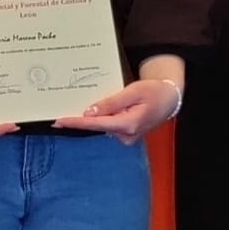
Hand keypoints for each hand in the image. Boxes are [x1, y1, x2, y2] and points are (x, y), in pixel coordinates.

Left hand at [54, 77, 180, 145]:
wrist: (169, 99)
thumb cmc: (154, 92)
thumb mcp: (133, 91)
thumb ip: (111, 103)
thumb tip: (90, 112)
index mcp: (128, 124)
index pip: (96, 124)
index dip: (76, 122)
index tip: (59, 122)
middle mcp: (126, 136)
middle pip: (97, 126)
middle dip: (82, 117)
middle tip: (64, 112)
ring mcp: (126, 138)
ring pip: (102, 126)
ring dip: (95, 116)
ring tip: (99, 103)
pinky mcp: (125, 136)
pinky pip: (108, 126)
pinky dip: (103, 118)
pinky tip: (105, 109)